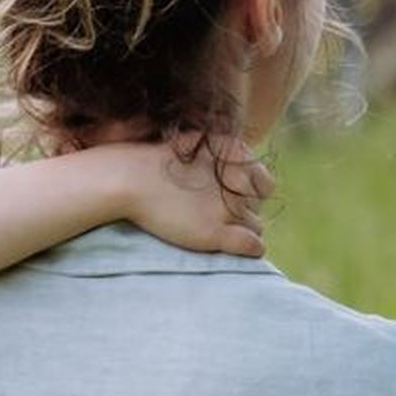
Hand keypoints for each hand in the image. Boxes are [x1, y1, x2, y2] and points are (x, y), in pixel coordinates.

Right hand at [113, 137, 271, 257]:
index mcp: (238, 157)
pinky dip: (251, 249)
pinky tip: (239, 249)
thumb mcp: (200, 146)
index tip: (233, 199)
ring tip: (217, 229)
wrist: (131, 178)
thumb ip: (225, 158)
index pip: (264, 185)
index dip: (251, 194)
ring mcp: (229, 207)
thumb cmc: (157, 163)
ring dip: (242, 230)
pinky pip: (253, 246)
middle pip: (257, 207)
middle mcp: (239, 181)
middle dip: (243, 211)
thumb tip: (244, 178)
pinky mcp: (217, 232)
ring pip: (256, 227)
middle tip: (216, 214)